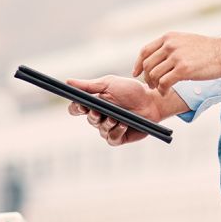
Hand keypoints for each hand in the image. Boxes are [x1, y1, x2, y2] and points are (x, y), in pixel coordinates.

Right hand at [65, 75, 180, 146]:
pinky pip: (111, 139)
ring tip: (116, 117)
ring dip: (107, 123)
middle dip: (93, 115)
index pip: (77, 108)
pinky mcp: (120, 137)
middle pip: (88, 119)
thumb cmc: (131, 90)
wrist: (152, 100)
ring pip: (100, 130)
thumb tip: (68, 82)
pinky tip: (123, 124)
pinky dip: (116, 132)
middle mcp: (100, 116)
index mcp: (95, 103)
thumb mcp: (109, 83)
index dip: (76, 108)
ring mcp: (110, 128)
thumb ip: (89, 85)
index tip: (80, 104)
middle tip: (98, 111)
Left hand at [134, 32, 220, 93]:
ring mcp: (176, 57)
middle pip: (147, 64)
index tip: (136, 73)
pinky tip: (166, 92)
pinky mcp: (183, 69)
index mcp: (169, 37)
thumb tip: (158, 59)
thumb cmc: (208, 50)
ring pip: (153, 74)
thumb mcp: (185, 41)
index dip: (138, 64)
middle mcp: (170, 45)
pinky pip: (164, 83)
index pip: (145, 51)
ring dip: (154, 85)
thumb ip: (171, 47)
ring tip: (160, 90)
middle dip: (147, 77)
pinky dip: (162, 90)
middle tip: (151, 85)